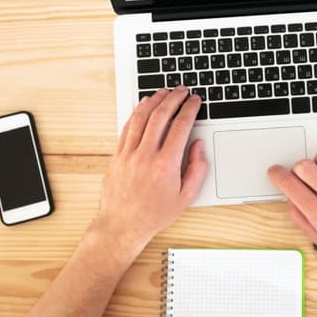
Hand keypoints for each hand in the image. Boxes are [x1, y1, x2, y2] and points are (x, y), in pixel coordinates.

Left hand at [90, 87, 207, 265]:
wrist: (122, 226)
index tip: (195, 101)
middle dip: (174, 98)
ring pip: (141, 117)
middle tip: (182, 90)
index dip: (190, 109)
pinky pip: (127, 127)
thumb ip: (197, 169)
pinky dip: (137, 112)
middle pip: (160, 116)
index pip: (181, 126)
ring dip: (154, 100)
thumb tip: (198, 146)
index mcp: (166, 165)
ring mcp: (129, 154)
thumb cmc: (153, 215)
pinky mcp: (117, 155)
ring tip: (164, 92)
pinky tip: (144, 106)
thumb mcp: (186, 197)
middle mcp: (145, 156)